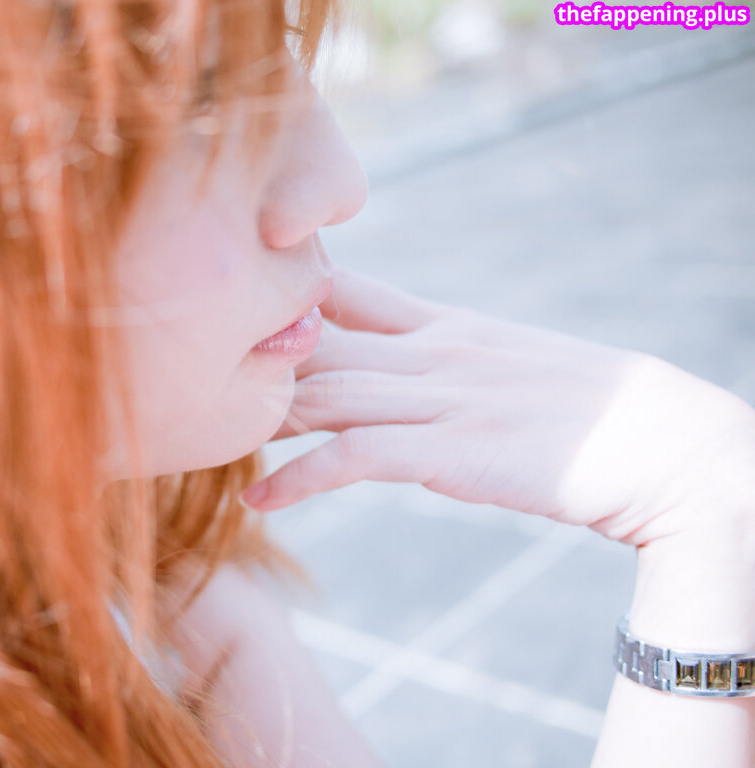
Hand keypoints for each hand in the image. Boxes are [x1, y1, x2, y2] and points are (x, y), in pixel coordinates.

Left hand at [241, 267, 754, 546]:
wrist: (659, 445)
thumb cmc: (591, 414)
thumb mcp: (512, 366)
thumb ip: (455, 363)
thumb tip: (411, 378)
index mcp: (451, 327)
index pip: (354, 290)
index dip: (292, 294)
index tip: (241, 305)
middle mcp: (436, 352)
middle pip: (321, 345)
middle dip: (257, 361)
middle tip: (195, 376)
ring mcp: (441, 397)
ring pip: (326, 394)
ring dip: (263, 418)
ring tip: (208, 438)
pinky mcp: (449, 449)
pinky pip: (353, 457)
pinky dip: (299, 479)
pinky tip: (261, 501)